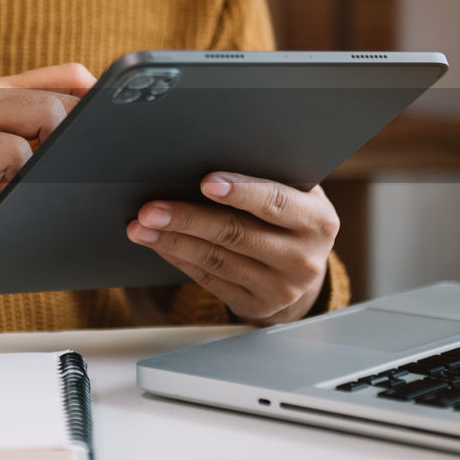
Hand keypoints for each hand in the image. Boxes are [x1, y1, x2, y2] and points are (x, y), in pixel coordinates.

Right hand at [0, 63, 95, 274]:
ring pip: (46, 113)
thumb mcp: (5, 169)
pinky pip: (15, 149)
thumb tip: (99, 150)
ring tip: (38, 182)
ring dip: (56, 154)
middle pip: (64, 94)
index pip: (68, 76)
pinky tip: (9, 193)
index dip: (97, 103)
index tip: (107, 140)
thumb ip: (38, 148)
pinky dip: (24, 176)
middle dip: (82, 137)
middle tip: (72, 173)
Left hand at [126, 173, 339, 324]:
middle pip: (236, 233)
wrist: (303, 267)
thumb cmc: (291, 215)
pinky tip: (158, 242)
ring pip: (216, 259)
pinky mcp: (255, 305)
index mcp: (318, 221)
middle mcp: (303, 258)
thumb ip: (269, 177)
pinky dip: (178, 257)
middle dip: (188, 218)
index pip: (276, 202)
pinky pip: (209, 278)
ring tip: (141, 226)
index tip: (205, 181)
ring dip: (172, 240)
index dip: (241, 191)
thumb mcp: (296, 193)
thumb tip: (210, 154)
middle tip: (150, 207)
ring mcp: (280, 288)